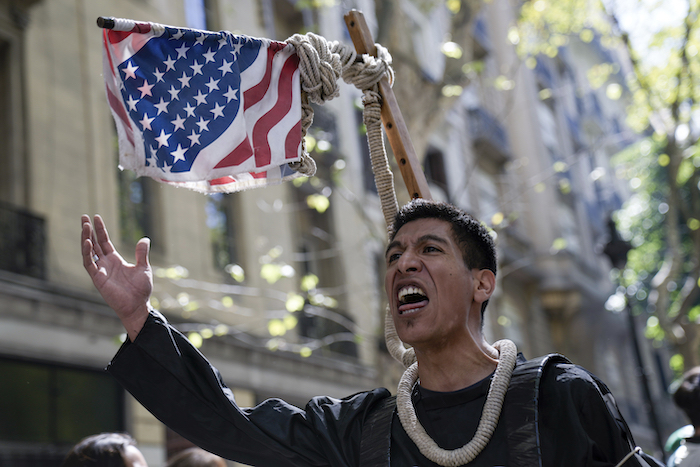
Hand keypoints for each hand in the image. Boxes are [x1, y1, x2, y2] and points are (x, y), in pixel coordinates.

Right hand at [81, 214, 152, 340]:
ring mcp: (100, 271)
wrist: (138, 306)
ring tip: (84, 225)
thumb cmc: (141, 289)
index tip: (96, 217)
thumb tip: (145, 239)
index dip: (100, 230)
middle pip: (94, 244)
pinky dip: (87, 253)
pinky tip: (87, 242)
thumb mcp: (143, 267)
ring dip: (86, 238)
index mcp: (115, 260)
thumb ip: (142, 253)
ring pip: (89, 251)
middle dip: (89, 230)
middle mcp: (105, 264)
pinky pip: (89, 264)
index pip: (104, 242)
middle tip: (84, 216)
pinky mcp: (97, 279)